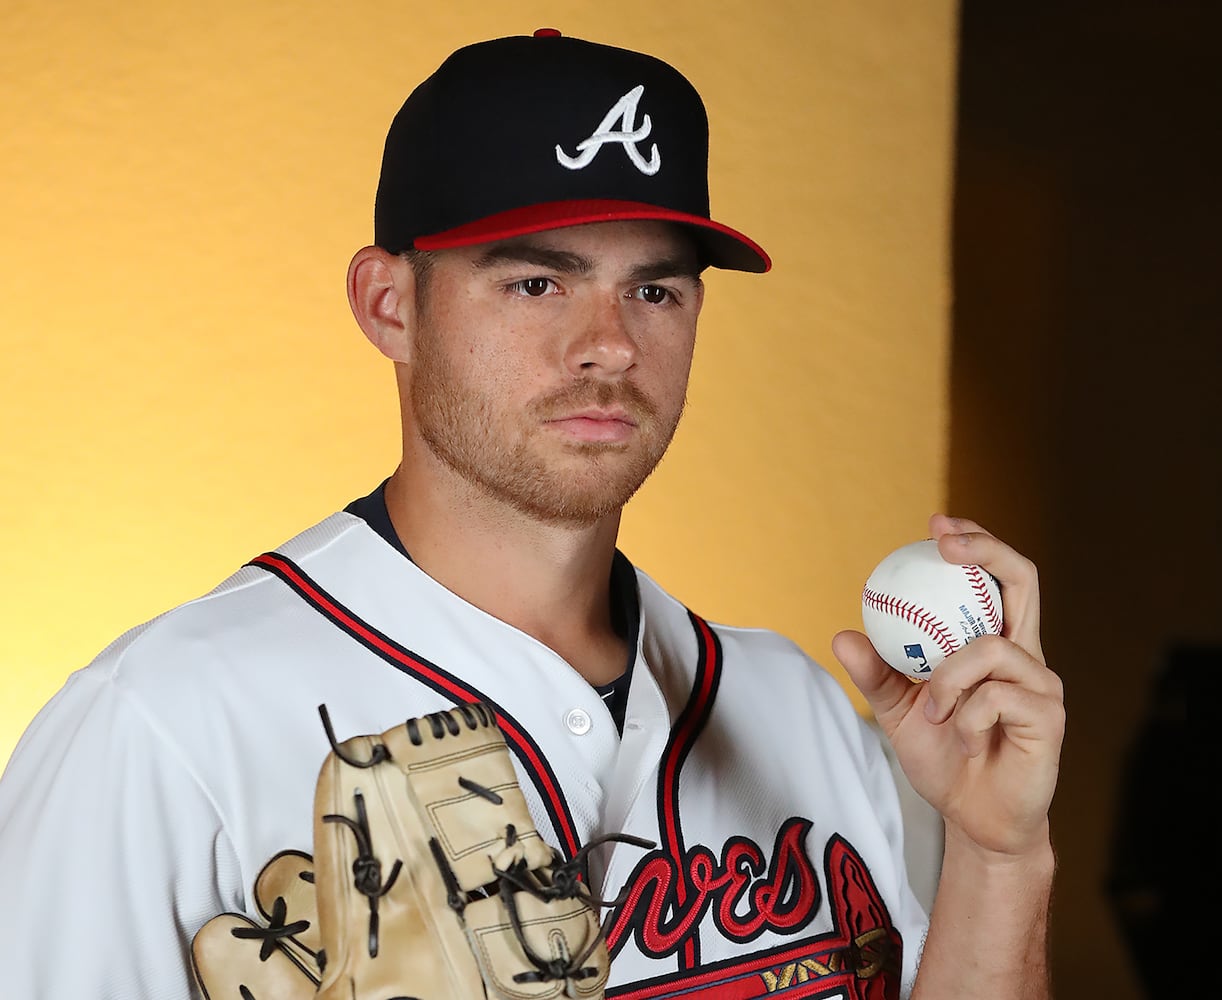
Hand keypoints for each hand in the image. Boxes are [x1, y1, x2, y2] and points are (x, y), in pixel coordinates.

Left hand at [833, 515, 1064, 858]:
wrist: (973, 817)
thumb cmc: (944, 758)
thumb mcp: (898, 711)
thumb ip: (877, 674)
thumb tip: (843, 635)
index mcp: (994, 643)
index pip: (996, 578)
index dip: (974, 543)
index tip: (935, 525)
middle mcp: (1025, 655)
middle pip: (1023, 580)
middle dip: (984, 550)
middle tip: (942, 541)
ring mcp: (1041, 685)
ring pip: (992, 647)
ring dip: (948, 678)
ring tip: (933, 712)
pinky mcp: (1049, 717)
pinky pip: (997, 697)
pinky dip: (965, 716)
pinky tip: (963, 738)